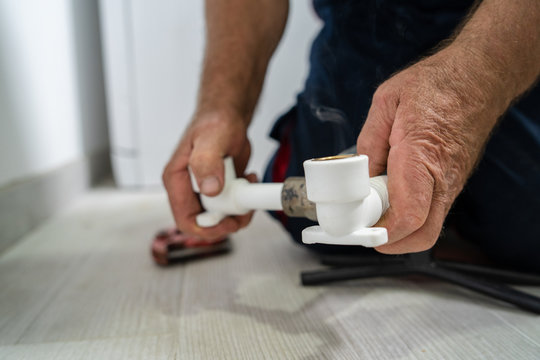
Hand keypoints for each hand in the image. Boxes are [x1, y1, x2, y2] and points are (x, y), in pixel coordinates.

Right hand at [163, 111, 254, 240]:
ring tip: (249, 186)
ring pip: (221, 217)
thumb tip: (210, 189)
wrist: (227, 116)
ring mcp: (205, 191)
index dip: (208, 229)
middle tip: (246, 206)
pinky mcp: (219, 189)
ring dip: (239, 210)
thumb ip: (206, 163)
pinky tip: (249, 178)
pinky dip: (245, 199)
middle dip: (229, 221)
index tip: (229, 222)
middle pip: (206, 223)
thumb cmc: (214, 123)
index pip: (186, 220)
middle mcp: (188, 189)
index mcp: (176, 181)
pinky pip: (232, 206)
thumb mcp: (210, 139)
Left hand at [356, 45, 504, 253]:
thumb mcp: (387, 102)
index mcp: (421, 155)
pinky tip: (390, 195)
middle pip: (421, 235)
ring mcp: (451, 183)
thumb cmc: (437, 84)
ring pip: (427, 226)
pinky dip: (409, 214)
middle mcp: (442, 177)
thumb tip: (360, 174)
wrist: (480, 77)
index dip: (382, 233)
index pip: (408, 215)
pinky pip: (431, 211)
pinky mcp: (453, 182)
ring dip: (398, 229)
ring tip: (373, 209)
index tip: (358, 230)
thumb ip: (369, 140)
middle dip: (390, 242)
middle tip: (363, 228)